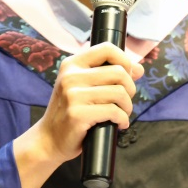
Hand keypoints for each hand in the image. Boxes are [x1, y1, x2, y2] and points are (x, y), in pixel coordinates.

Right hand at [14, 42, 143, 187]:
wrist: (49, 139)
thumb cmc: (71, 111)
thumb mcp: (84, 87)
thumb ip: (109, 75)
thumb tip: (138, 69)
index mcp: (72, 65)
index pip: (107, 49)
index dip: (125, 60)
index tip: (129, 75)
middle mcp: (71, 76)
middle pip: (119, 72)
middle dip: (130, 89)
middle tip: (124, 101)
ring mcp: (73, 95)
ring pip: (119, 92)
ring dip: (127, 106)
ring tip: (122, 114)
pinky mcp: (78, 114)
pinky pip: (114, 111)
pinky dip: (122, 119)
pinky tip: (119, 124)